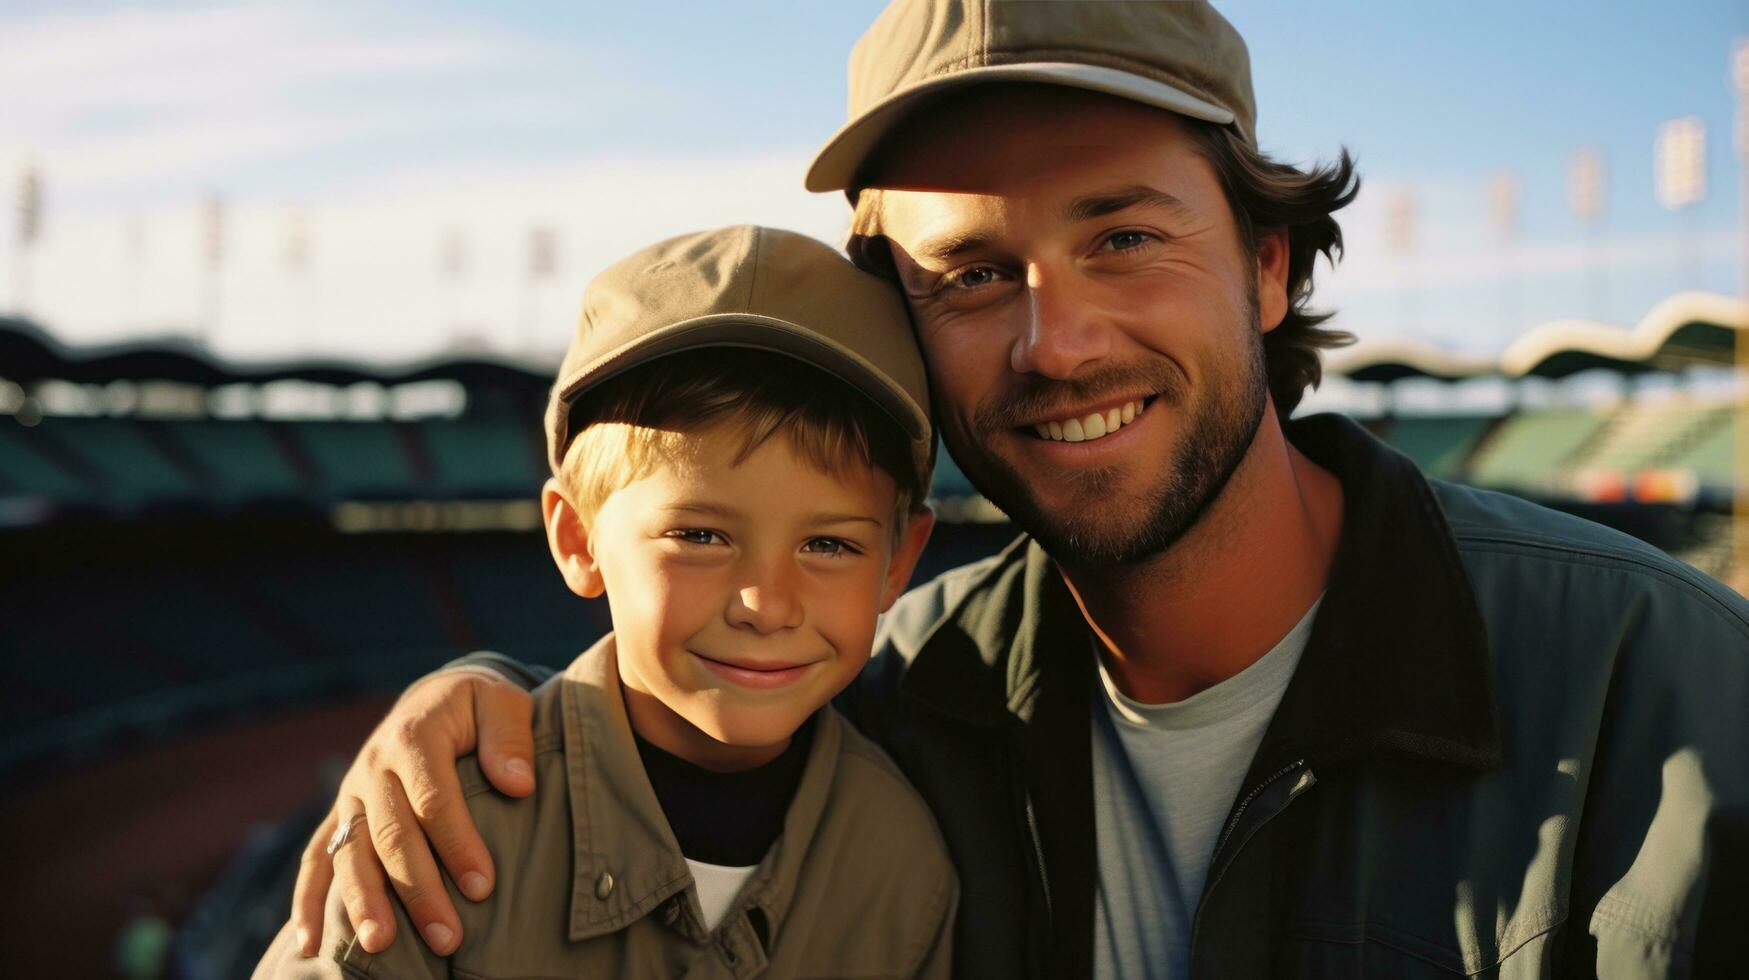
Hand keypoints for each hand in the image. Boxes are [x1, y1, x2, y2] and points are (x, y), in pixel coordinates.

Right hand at [291, 666, 536, 956]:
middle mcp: (373, 768)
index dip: (456, 843)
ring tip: (381, 945)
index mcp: (414, 737)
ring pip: (349, 853)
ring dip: (364, 902)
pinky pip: (316, 860)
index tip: (482, 887)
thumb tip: (518, 783)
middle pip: (390, 835)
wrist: (432, 698)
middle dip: (417, 889)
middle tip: (448, 936)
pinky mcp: (339, 817)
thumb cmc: (477, 707)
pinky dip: (308, 903)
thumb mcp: (500, 701)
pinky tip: (312, 945)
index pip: (433, 798)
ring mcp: (351, 795)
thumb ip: (510, 737)